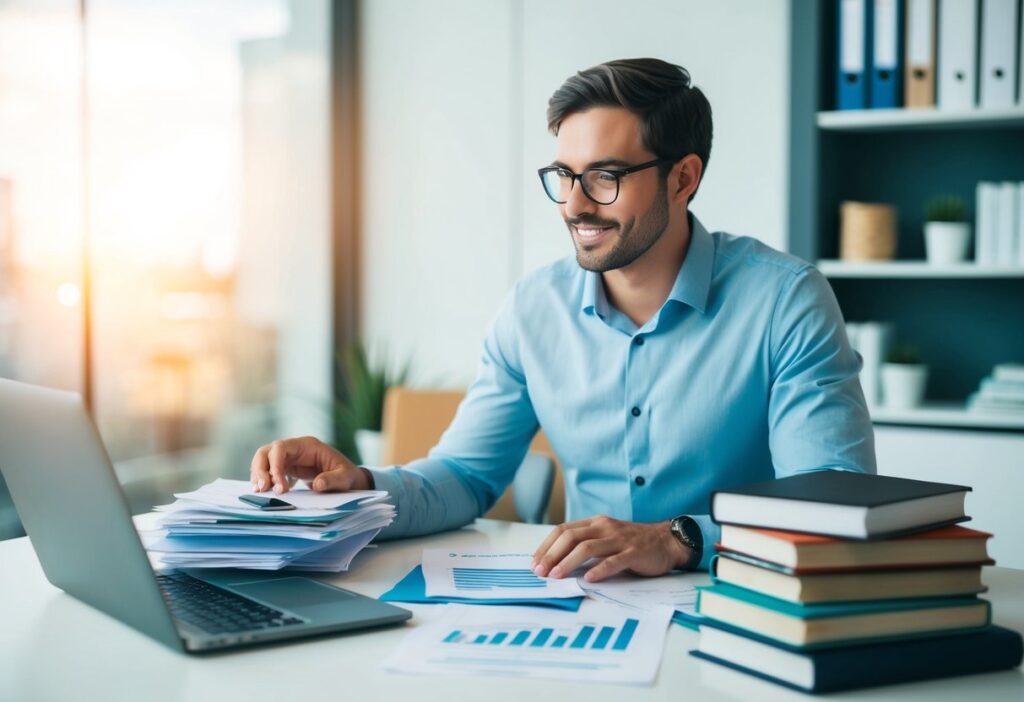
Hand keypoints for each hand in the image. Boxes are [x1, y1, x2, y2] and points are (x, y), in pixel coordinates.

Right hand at [249, 436, 372, 494]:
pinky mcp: (287, 468)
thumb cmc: (347, 476)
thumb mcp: (345, 478)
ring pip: (264, 461)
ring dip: (259, 475)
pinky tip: (264, 492)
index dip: (275, 465)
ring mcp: (290, 458)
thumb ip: (333, 480)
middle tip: (262, 489)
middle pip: (267, 452)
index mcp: (307, 445)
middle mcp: (295, 449)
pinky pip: (269, 471)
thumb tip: (317, 484)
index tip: (279, 486)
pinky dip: (264, 480)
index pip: (281, 448)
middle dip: (261, 469)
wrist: (348, 480)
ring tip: (260, 492)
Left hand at [531, 515, 689, 582]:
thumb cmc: (633, 543)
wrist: (667, 541)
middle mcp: (604, 527)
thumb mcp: (606, 538)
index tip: (534, 562)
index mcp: (595, 523)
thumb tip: (557, 563)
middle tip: (539, 571)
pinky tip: (589, 579)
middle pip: (571, 537)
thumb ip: (587, 545)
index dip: (546, 546)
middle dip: (551, 554)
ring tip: (556, 575)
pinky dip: (599, 569)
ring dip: (568, 562)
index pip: (563, 530)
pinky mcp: (634, 552)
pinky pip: (614, 560)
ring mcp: (619, 539)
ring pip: (588, 548)